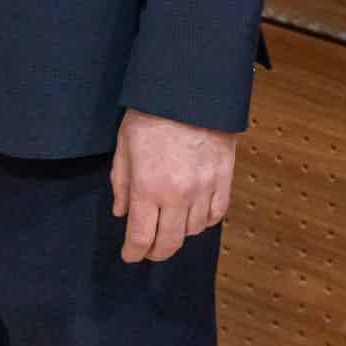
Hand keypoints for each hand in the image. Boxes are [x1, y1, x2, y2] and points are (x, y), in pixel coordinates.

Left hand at [109, 109, 235, 263]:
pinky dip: (204, 221)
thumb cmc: (151, 113)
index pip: (141, 236)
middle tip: (149, 252)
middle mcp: (178, 195)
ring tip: (170, 227)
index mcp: (148, 187)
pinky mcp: (224, 179)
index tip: (129, 256)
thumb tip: (122, 212)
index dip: (133, 252)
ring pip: (194, 231)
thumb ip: (121, 182)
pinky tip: (194, 217)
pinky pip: (216, 214)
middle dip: (156, 252)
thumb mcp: (124, 145)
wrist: (190, 90)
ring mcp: (204, 189)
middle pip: (170, 242)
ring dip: (179, 234)